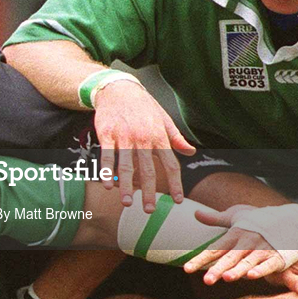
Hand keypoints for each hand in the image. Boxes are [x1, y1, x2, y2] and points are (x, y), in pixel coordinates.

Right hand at [93, 80, 194, 210]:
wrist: (118, 88)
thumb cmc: (142, 105)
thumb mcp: (163, 118)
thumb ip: (176, 138)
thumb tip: (190, 152)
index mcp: (159, 136)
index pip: (170, 163)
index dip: (175, 183)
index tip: (177, 200)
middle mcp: (143, 138)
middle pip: (148, 169)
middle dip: (150, 191)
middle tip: (150, 210)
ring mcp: (124, 136)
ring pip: (127, 165)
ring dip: (127, 186)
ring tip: (127, 203)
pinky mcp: (107, 134)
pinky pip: (107, 156)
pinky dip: (107, 172)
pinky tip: (108, 185)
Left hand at [183, 205, 278, 281]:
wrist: (292, 216)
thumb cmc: (260, 218)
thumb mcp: (237, 215)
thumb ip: (215, 219)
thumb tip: (195, 214)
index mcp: (236, 233)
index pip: (214, 249)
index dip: (200, 259)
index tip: (187, 269)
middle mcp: (248, 241)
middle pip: (230, 257)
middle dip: (218, 269)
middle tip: (206, 280)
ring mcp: (263, 248)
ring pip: (248, 261)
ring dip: (238, 270)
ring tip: (227, 278)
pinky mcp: (279, 255)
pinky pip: (269, 264)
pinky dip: (262, 270)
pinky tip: (252, 276)